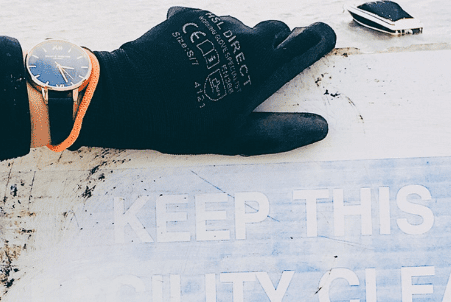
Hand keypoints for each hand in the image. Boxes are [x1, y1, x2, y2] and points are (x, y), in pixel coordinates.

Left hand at [76, 7, 335, 155]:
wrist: (128, 95)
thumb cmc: (182, 123)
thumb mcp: (235, 136)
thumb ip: (280, 132)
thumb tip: (321, 127)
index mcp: (263, 66)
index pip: (306, 41)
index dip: (318, 39)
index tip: (322, 39)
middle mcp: (246, 37)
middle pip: (275, 30)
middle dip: (273, 45)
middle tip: (257, 71)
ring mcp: (216, 23)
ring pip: (240, 26)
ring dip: (236, 43)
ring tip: (213, 74)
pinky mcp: (188, 16)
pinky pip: (207, 22)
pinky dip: (205, 37)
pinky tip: (188, 61)